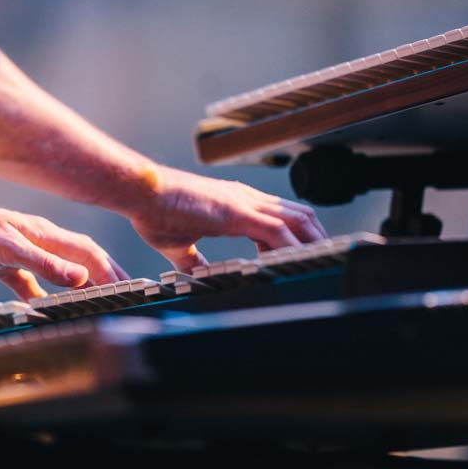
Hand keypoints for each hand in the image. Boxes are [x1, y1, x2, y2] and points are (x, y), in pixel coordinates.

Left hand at [0, 196, 128, 298]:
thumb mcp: (10, 251)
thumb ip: (47, 265)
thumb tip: (82, 277)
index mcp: (44, 235)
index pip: (88, 255)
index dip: (109, 272)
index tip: (126, 289)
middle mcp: (37, 242)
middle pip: (79, 260)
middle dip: (103, 275)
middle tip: (123, 292)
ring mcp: (21, 253)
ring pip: (57, 272)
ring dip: (76, 286)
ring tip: (93, 300)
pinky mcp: (2, 265)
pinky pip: (29, 282)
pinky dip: (41, 296)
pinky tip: (43, 309)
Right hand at [129, 167, 327, 270]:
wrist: (140, 192)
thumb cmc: (153, 212)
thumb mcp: (178, 243)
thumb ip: (193, 259)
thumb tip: (197, 276)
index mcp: (236, 203)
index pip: (282, 215)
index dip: (300, 235)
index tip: (305, 257)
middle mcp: (246, 198)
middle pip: (300, 214)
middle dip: (317, 239)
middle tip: (327, 263)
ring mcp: (244, 203)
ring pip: (297, 220)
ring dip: (313, 243)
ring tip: (323, 266)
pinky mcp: (236, 213)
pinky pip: (277, 232)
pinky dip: (292, 249)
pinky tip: (296, 265)